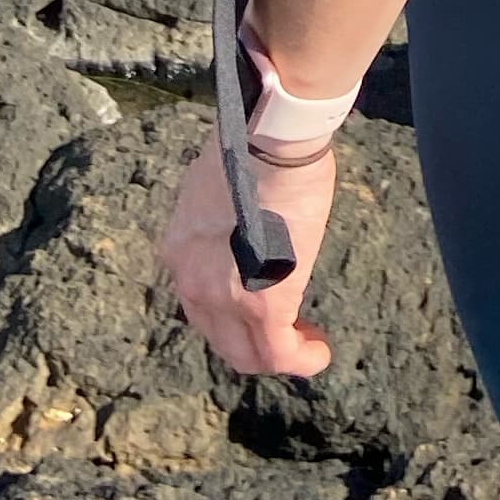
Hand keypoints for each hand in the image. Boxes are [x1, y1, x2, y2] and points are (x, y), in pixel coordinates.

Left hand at [161, 128, 335, 377]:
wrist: (269, 139)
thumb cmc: (254, 143)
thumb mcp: (220, 180)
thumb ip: (224, 210)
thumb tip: (246, 213)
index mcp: (180, 248)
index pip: (200, 297)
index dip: (232, 306)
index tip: (263, 293)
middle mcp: (191, 281)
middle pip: (218, 335)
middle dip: (252, 338)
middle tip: (288, 327)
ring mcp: (223, 297)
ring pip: (245, 354)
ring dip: (276, 353)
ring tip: (306, 342)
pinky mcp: (263, 305)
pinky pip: (279, 354)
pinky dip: (301, 359)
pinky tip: (319, 352)